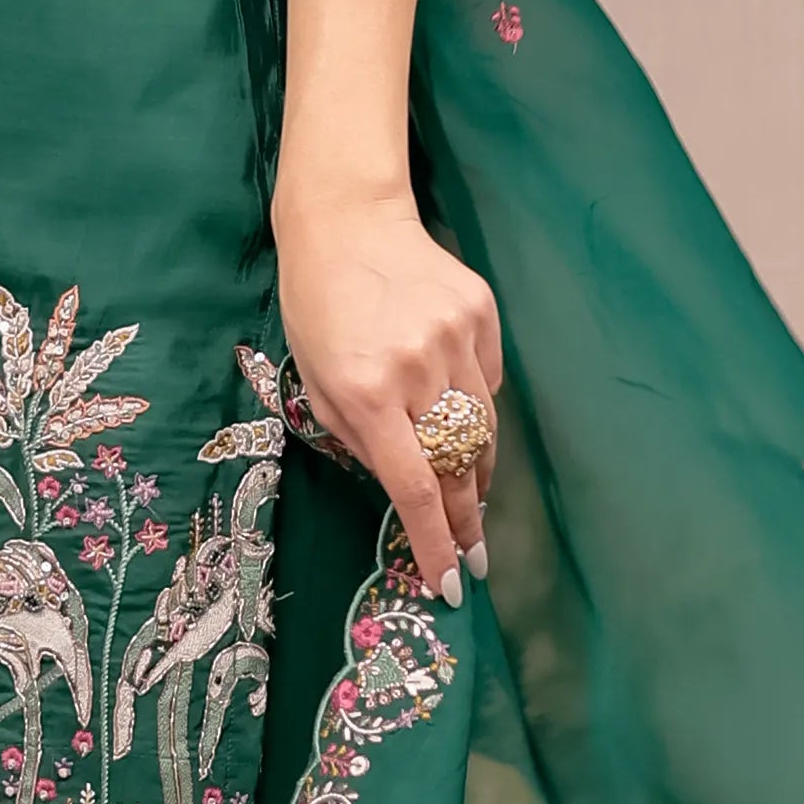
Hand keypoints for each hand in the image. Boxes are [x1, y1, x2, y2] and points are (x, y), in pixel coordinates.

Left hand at [275, 183, 501, 599]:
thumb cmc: (317, 309)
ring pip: (484, 429)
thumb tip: (408, 491)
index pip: (417, 487)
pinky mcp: (483, 313)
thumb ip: (360, 441)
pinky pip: (488, 383)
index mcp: (367, 393)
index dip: (436, 543)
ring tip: (472, 500)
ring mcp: (457, 338)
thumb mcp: (316, 384)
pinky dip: (474, 407)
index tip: (450, 582)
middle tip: (474, 559)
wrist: (348, 222)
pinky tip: (454, 404)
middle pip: (460, 468)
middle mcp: (418, 369)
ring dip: (477, 472)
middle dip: (468, 522)